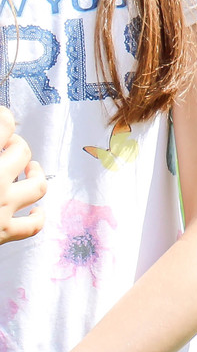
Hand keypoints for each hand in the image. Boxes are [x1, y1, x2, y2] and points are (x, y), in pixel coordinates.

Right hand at [0, 109, 46, 245]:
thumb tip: (3, 135)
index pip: (4, 124)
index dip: (4, 118)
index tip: (3, 118)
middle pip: (22, 151)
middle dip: (16, 145)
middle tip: (6, 146)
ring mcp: (1, 209)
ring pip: (38, 184)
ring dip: (35, 174)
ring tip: (28, 168)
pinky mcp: (2, 233)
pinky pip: (32, 226)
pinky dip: (37, 217)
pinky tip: (34, 210)